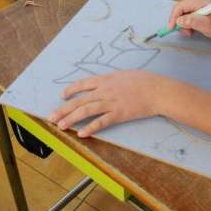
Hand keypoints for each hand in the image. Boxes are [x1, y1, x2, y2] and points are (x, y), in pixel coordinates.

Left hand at [48, 70, 172, 136]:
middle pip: (80, 100)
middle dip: (64, 109)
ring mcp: (111, 102)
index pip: (83, 84)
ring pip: (86, 111)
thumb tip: (108, 84)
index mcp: (107, 79)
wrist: (158, 90)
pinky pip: (101, 122)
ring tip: (61, 126)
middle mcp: (105, 90)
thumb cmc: (146, 82)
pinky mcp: (119, 114)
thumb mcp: (126, 76)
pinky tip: (81, 133)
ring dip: (72, 119)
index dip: (71, 90)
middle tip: (52, 116)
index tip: (62, 95)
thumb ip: (114, 81)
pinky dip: (90, 128)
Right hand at [169, 0, 210, 40]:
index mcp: (198, 1)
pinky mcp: (199, 9)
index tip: (171, 29)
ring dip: (184, 25)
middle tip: (187, 33)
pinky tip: (194, 29)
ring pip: (183, 14)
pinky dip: (188, 24)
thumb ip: (192, 22)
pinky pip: (188, 16)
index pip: (179, 7)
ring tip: (192, 32)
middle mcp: (197, 0)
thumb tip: (179, 21)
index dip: (173, 18)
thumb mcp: (206, 25)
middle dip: (179, 22)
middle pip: (180, 10)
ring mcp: (198, 4)